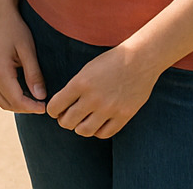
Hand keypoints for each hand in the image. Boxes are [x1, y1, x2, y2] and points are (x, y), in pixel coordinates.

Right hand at [0, 0, 47, 113]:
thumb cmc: (15, 28)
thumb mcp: (28, 50)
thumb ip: (34, 74)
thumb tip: (41, 96)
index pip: (16, 100)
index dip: (32, 107)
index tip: (47, 107)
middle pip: (7, 104)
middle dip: (25, 108)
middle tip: (42, 105)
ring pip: (0, 100)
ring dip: (16, 104)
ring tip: (34, 100)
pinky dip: (9, 96)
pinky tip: (23, 91)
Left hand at [45, 44, 161, 137]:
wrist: (140, 60)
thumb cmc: (111, 61)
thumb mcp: (87, 70)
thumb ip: (75, 88)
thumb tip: (62, 107)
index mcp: (80, 83)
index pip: (56, 106)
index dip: (52, 111)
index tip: (55, 110)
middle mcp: (93, 98)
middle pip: (68, 122)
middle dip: (64, 121)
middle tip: (67, 117)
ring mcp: (109, 109)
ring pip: (84, 131)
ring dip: (80, 128)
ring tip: (82, 121)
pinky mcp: (124, 116)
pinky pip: (104, 134)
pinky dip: (97, 131)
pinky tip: (97, 124)